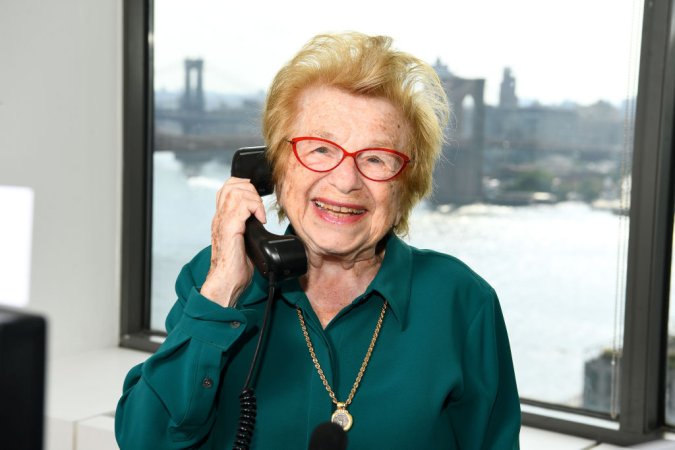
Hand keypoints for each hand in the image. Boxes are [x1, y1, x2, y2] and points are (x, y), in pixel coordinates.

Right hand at [200, 177, 266, 307]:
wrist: (226, 282)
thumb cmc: (235, 268)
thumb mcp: (244, 243)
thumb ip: (249, 229)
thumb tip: (262, 224)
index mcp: (222, 219)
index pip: (228, 189)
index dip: (244, 187)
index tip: (258, 201)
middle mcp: (220, 217)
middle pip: (231, 185)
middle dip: (251, 189)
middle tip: (260, 206)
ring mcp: (223, 222)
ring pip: (236, 191)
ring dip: (254, 198)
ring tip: (260, 213)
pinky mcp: (229, 229)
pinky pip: (241, 206)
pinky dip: (255, 208)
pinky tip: (260, 220)